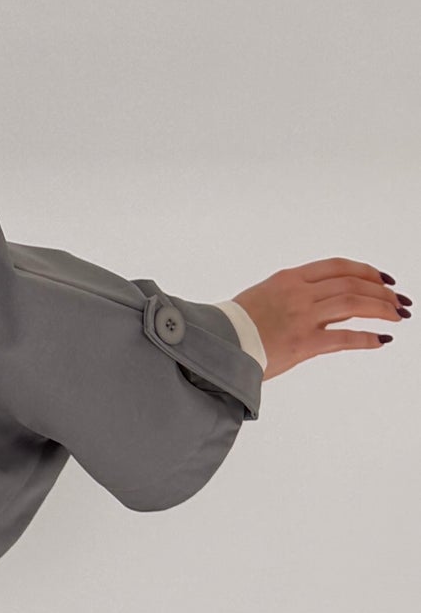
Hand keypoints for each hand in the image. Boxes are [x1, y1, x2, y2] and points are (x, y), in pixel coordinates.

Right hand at [233, 258, 409, 377]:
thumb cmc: (235, 326)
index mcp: (289, 279)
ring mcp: (302, 317)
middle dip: (382, 292)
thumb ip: (299, 295)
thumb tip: (338, 303)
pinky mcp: (304, 343)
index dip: (366, 271)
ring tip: (397, 316)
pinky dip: (367, 338)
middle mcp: (299, 293)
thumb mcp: (266, 297)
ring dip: (381, 309)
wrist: (214, 345)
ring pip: (354, 303)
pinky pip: (345, 337)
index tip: (383, 279)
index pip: (338, 267)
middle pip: (353, 283)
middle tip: (398, 301)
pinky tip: (381, 340)